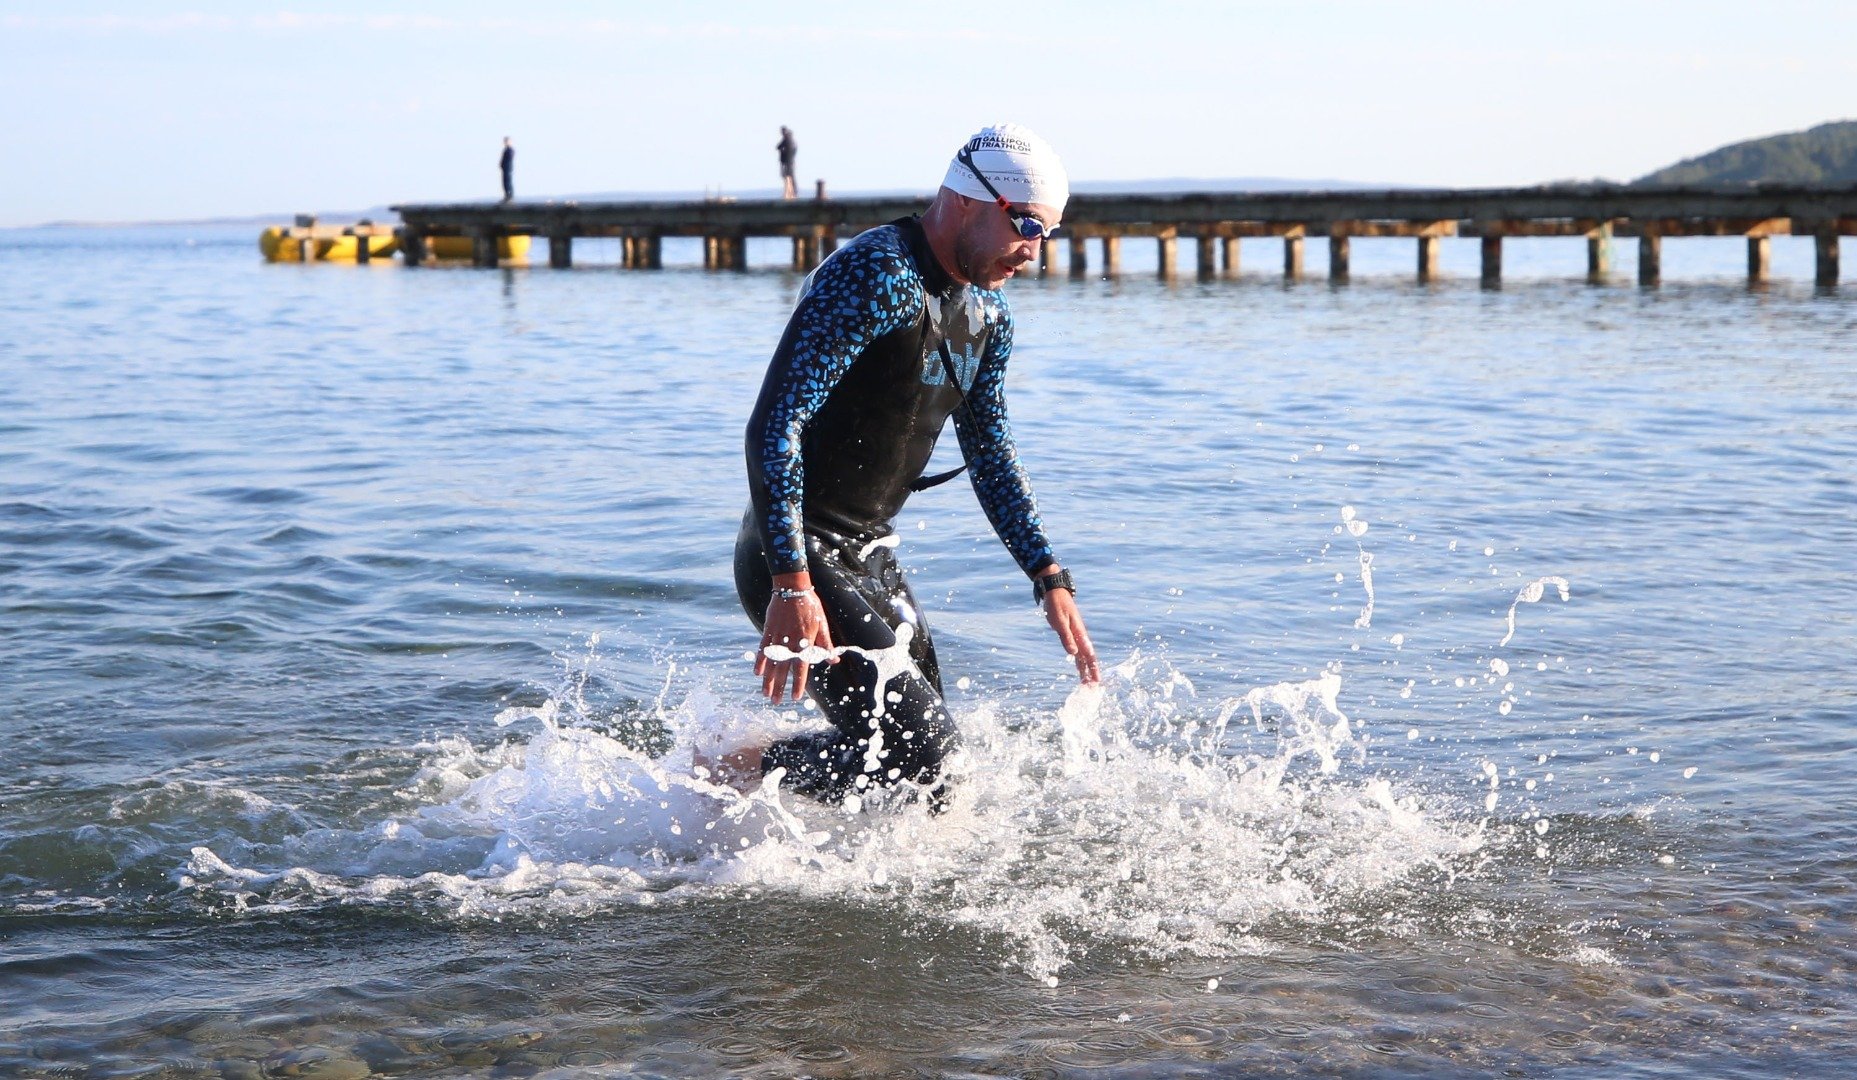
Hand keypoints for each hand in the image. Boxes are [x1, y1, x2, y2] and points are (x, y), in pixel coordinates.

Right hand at [755, 574, 836, 703]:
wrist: (792, 588)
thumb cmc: (810, 606)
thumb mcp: (821, 624)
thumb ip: (826, 644)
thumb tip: (835, 660)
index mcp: (805, 641)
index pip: (801, 667)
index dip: (798, 683)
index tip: (796, 697)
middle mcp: (790, 642)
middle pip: (783, 669)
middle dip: (779, 687)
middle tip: (776, 702)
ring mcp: (777, 636)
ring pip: (771, 662)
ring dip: (768, 679)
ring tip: (765, 693)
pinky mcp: (768, 630)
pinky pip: (763, 649)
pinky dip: (760, 661)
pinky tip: (757, 673)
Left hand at [1040, 575, 1098, 684]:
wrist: (1054, 592)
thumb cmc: (1056, 606)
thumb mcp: (1059, 621)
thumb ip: (1066, 638)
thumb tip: (1073, 654)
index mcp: (1079, 633)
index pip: (1088, 655)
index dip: (1093, 668)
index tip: (1096, 681)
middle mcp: (1079, 636)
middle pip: (1087, 658)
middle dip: (1090, 673)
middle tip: (1092, 688)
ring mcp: (1075, 635)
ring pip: (1082, 656)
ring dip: (1084, 669)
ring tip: (1086, 683)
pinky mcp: (1070, 633)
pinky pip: (1076, 651)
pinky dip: (1078, 661)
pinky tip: (1078, 667)